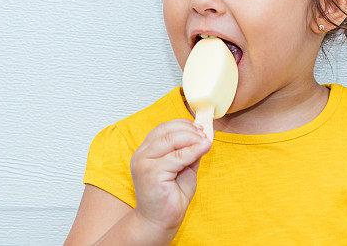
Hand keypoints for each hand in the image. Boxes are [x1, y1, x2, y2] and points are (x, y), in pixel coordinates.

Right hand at [129, 118, 212, 232]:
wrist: (159, 221)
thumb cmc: (170, 196)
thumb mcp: (183, 167)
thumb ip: (189, 152)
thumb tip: (203, 136)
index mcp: (146, 151)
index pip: (163, 128)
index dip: (182, 124)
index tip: (199, 127)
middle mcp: (141, 155)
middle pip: (166, 132)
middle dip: (189, 130)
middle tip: (204, 134)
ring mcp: (144, 163)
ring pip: (171, 141)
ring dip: (192, 138)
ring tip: (205, 141)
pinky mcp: (151, 173)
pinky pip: (177, 157)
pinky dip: (193, 151)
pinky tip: (204, 149)